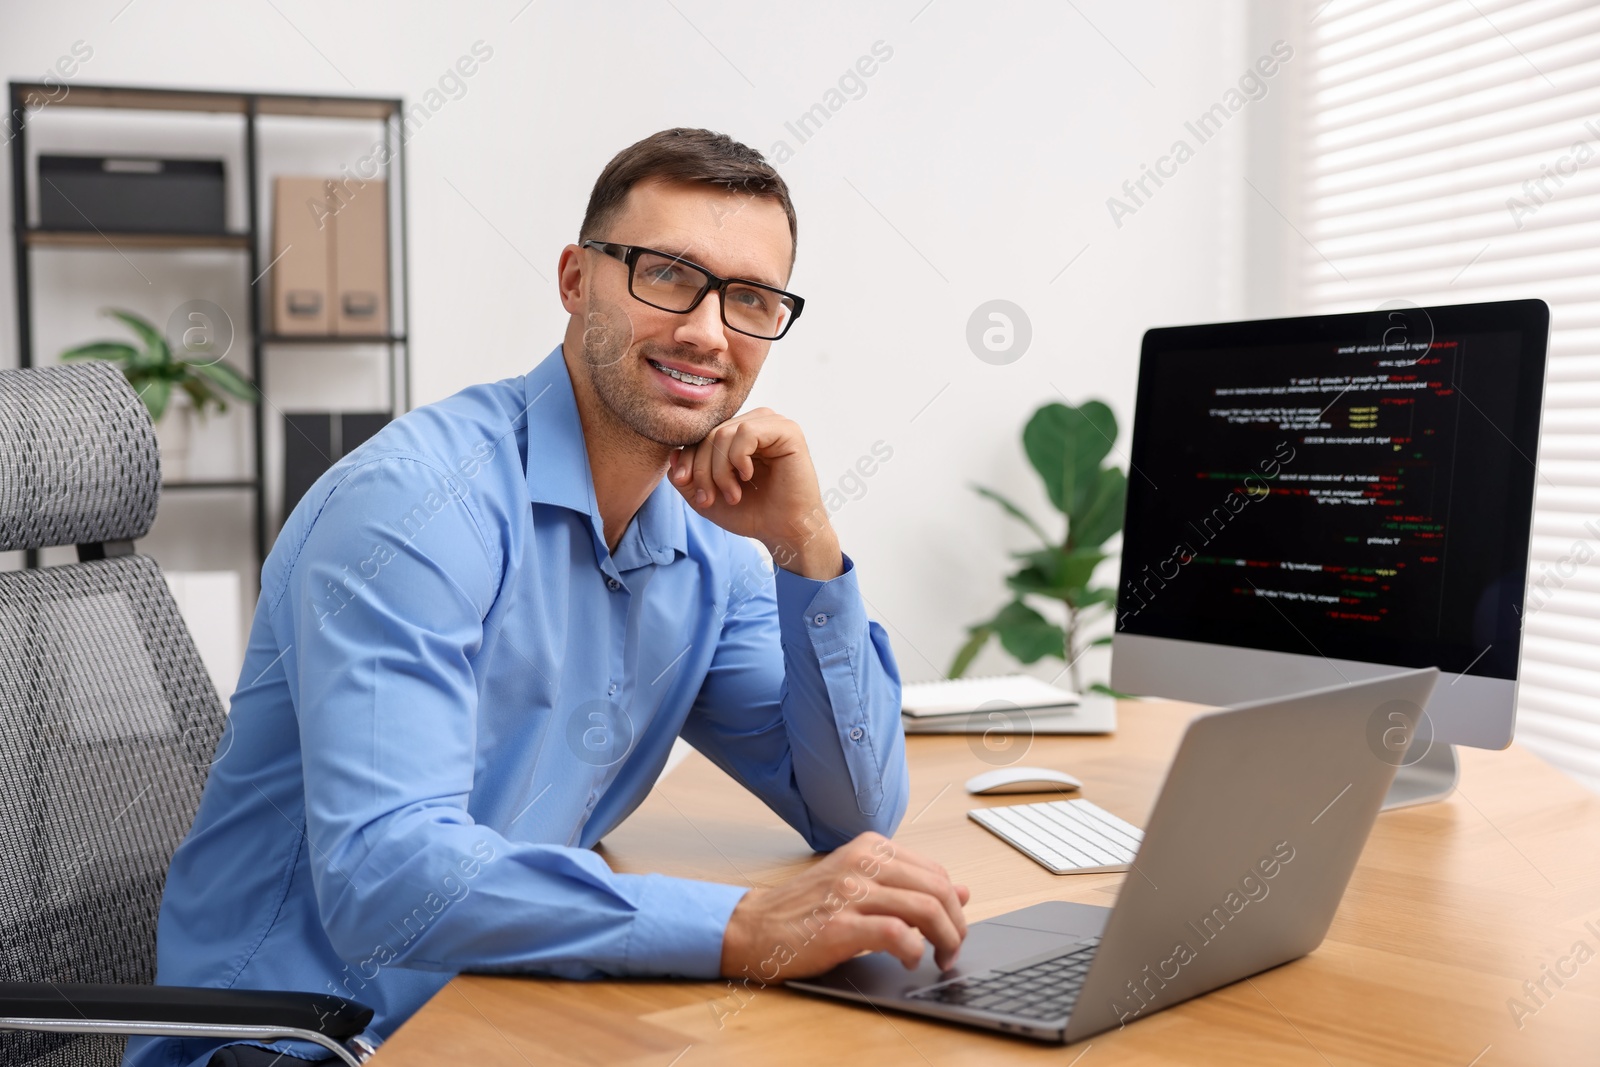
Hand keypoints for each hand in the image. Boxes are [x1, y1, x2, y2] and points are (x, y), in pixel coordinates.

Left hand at [668, 408, 841, 579]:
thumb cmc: (751, 514)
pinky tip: (747, 477)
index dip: (687, 457)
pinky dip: (739, 459)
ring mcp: (772, 424)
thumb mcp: (706, 496)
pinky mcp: (787, 431)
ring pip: (724, 433)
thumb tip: (672, 453)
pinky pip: (746, 433)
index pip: (701, 434)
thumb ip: (685, 476)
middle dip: (703, 470)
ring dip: (720, 470)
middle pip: (710, 434)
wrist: (783, 533)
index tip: (684, 483)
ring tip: (733, 494)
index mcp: (738, 434)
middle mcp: (755, 423)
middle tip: (709, 498)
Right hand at [719, 832, 970, 981]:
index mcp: (870, 847)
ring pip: (925, 908)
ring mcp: (850, 892)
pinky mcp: (840, 925)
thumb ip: (908, 885)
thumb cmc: (806, 909)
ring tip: (940, 958)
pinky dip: (914, 950)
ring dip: (944, 940)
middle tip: (953, 948)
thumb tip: (963, 891)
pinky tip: (910, 961)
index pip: (934, 870)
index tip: (954, 926)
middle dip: (956, 924)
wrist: (754, 927)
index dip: (954, 903)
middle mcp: (862, 863)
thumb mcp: (860, 884)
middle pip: (937, 888)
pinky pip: (897, 934)